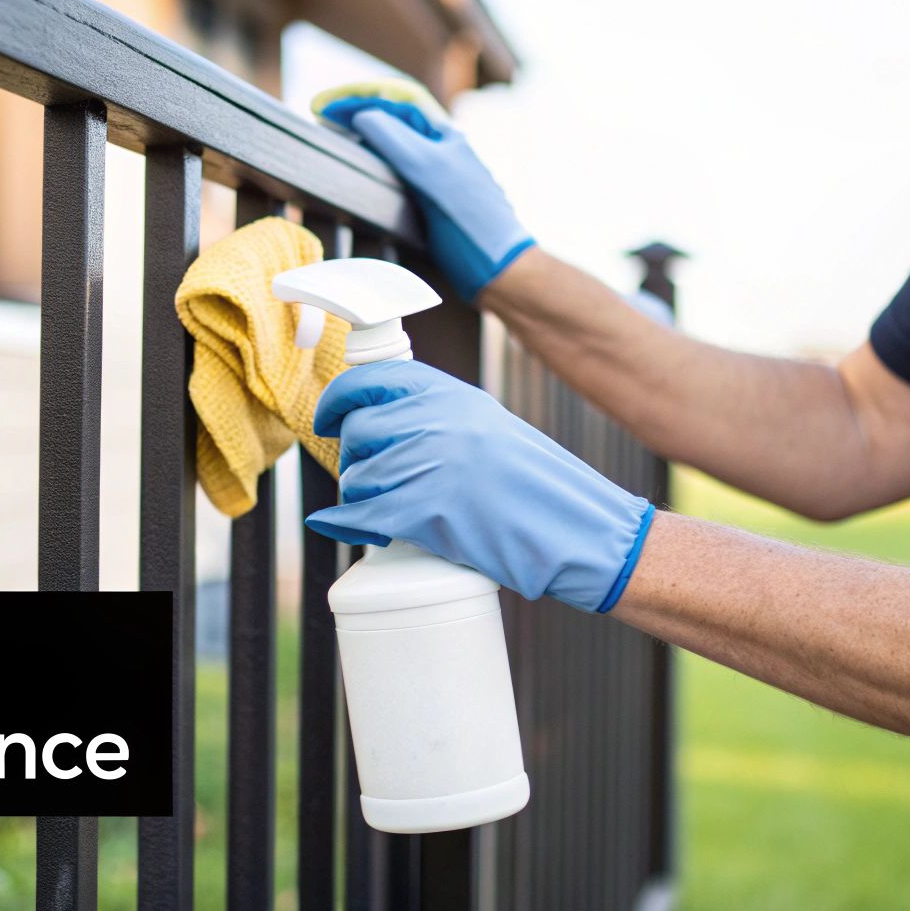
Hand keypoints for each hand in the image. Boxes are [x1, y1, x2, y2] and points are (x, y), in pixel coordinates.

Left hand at [305, 361, 654, 612]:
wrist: (581, 531)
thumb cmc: (539, 487)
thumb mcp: (490, 429)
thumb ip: (440, 420)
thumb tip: (383, 430)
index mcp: (453, 395)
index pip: (371, 379)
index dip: (338, 400)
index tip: (327, 419)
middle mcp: (437, 421)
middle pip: (358, 431)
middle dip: (353, 458)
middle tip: (366, 480)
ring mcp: (431, 465)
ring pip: (358, 476)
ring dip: (358, 497)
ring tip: (380, 511)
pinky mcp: (427, 512)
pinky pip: (362, 514)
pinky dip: (343, 523)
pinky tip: (336, 525)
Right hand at [319, 96, 535, 300]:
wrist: (498, 271)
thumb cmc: (471, 224)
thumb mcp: (429, 173)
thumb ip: (395, 140)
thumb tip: (363, 117)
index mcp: (445, 136)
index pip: (397, 98)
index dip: (357, 95)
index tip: (322, 105)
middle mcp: (442, 150)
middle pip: (394, 116)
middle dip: (357, 108)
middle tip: (321, 115)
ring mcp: (438, 176)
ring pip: (395, 142)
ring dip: (364, 132)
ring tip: (334, 134)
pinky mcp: (433, 202)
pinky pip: (398, 169)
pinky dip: (374, 160)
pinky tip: (361, 170)